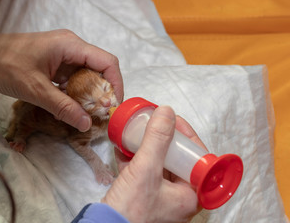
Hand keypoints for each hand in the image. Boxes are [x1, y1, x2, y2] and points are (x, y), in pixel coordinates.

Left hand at [0, 29, 122, 131]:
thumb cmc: (5, 66)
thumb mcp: (35, 89)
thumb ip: (63, 107)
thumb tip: (86, 124)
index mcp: (70, 46)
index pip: (107, 62)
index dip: (116, 84)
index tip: (114, 105)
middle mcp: (71, 48)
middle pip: (100, 69)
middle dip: (104, 92)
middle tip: (102, 114)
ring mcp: (64, 56)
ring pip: (88, 75)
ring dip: (91, 95)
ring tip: (91, 115)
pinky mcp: (56, 65)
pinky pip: (74, 79)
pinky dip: (77, 94)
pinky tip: (75, 108)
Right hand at [102, 106, 204, 222]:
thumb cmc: (130, 208)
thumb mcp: (145, 169)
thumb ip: (157, 139)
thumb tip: (167, 111)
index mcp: (190, 195)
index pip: (198, 157)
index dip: (186, 135)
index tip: (172, 119)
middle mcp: (179, 198)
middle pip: (177, 159)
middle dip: (162, 138)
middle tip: (153, 123)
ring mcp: (161, 199)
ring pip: (159, 165)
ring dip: (147, 147)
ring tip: (136, 131)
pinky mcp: (144, 199)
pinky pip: (144, 173)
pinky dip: (135, 159)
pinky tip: (123, 147)